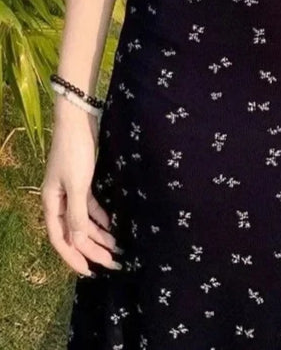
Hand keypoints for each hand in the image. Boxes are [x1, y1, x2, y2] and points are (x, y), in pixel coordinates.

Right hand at [41, 102, 121, 276]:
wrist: (79, 120)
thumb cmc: (75, 152)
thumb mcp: (77, 185)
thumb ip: (77, 215)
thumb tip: (77, 243)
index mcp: (51, 204)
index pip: (61, 240)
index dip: (73, 258)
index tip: (90, 272)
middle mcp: (59, 201)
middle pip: (75, 233)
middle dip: (93, 250)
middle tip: (113, 263)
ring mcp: (71, 191)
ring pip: (85, 221)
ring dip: (99, 235)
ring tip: (117, 248)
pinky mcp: (84, 181)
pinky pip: (91, 207)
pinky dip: (101, 217)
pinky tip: (113, 226)